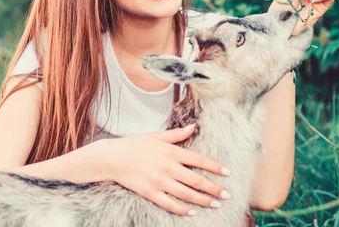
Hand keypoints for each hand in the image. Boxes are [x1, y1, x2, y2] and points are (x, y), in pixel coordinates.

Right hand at [98, 125, 229, 215]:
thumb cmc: (133, 144)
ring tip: (216, 204)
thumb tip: (193, 127)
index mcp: (170, 151)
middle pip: (196, 180)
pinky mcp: (150, 193)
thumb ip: (176, 134)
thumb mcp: (155, 136)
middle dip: (214, 188)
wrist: (111, 157)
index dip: (214, 167)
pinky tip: (193, 213)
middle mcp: (167, 167)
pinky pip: (169, 204)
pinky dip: (182, 209)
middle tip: (227, 195)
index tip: (227, 172)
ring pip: (186, 194)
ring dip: (203, 200)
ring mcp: (159, 181)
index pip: (198, 160)